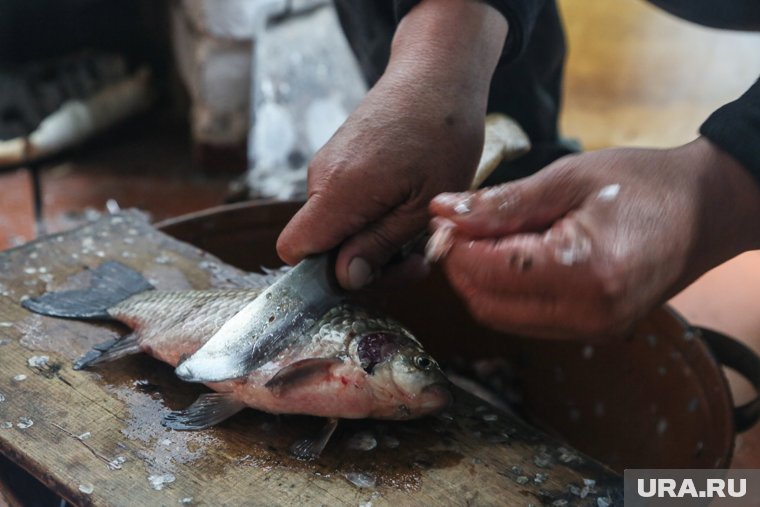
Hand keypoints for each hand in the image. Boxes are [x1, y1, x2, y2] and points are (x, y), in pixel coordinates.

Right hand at [277, 0, 507, 288]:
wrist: (437, 73)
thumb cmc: (443, 134)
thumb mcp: (424, 206)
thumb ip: (379, 244)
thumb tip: (343, 278)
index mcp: (339, 191)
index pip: (294, 249)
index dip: (324, 272)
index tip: (371, 271)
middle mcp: (322, 178)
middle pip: (321, 245)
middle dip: (367, 261)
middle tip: (417, 258)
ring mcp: (328, 166)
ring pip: (337, 226)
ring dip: (377, 238)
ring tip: (419, 225)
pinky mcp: (340, 159)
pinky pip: (346, 204)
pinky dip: (375, 215)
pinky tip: (409, 204)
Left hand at [429, 137, 759, 338]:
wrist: (705, 210)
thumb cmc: (643, 183)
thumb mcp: (568, 178)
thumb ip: (502, 203)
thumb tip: (444, 212)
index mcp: (586, 271)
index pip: (489, 273)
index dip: (454, 247)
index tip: (443, 219)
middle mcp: (588, 313)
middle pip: (487, 305)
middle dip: (460, 267)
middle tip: (456, 227)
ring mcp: (592, 329)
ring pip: (502, 317)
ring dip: (479, 281)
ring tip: (481, 238)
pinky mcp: (592, 331)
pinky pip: (527, 320)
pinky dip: (504, 292)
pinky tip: (506, 257)